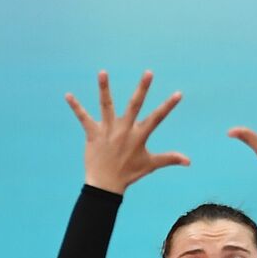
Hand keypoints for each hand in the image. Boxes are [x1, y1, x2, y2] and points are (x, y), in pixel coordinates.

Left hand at [67, 70, 188, 193]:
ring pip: (106, 105)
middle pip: (135, 105)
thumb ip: (169, 158)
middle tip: (148, 72)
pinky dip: (75, 107)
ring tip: (102, 72)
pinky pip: (83, 118)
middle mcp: (124, 130)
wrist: (106, 185)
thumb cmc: (129, 173)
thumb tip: (189, 161)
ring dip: (104, 88)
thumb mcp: (151, 165)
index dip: (168, 106)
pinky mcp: (93, 134)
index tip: (178, 93)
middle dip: (142, 88)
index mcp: (139, 136)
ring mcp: (108, 131)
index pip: (157, 118)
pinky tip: (68, 95)